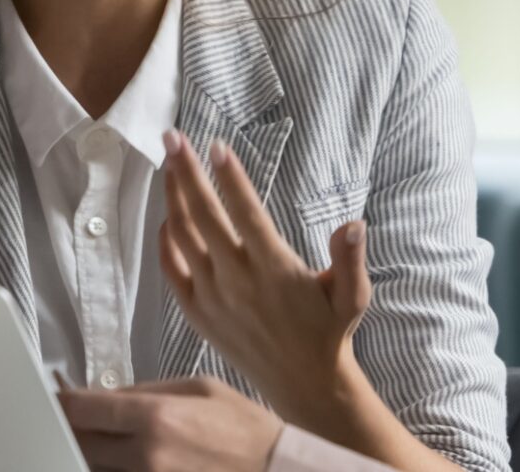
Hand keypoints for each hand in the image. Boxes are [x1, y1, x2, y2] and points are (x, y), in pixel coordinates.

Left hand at [60, 376, 283, 471]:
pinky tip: (123, 460)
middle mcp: (145, 455)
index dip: (61, 402)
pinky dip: (113, 469)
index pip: (82, 409)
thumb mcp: (199, 388)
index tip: (56, 398)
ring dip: (93, 454)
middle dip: (72, 429)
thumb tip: (104, 395)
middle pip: (79, 443)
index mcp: (155, 417)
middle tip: (80, 421)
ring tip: (107, 440)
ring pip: (94, 468)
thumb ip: (145, 390)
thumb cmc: (242, 427)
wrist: (273, 470)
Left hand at [158, 129, 371, 425]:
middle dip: (186, 172)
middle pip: (203, 217)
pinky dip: (165, 240)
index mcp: (274, 271)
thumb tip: (355, 224)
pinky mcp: (197, 313)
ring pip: (182, 237)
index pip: (246, 214)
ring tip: (169, 164)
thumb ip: (351, 259)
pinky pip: (170, 270)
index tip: (217, 146)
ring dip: (172, 197)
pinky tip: (168, 216)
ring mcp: (213, 298)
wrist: (302, 383)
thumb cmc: (328, 330)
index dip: (231, 178)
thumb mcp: (352, 296)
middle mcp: (238, 282)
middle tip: (173, 136)